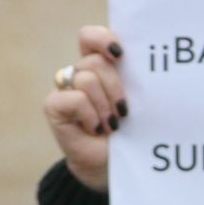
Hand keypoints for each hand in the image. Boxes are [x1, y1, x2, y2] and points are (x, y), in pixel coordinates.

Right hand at [42, 26, 126, 191]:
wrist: (113, 167)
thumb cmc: (131, 134)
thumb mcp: (139, 103)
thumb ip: (136, 80)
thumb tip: (149, 62)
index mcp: (101, 67)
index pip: (91, 38)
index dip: (101, 39)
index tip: (120, 54)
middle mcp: (81, 74)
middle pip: (95, 61)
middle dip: (115, 86)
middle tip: (124, 112)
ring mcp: (65, 89)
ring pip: (86, 78)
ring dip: (105, 105)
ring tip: (112, 125)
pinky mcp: (54, 106)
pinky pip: (73, 98)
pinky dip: (89, 114)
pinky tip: (95, 128)